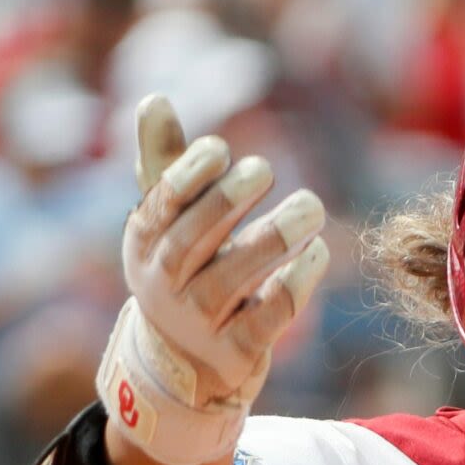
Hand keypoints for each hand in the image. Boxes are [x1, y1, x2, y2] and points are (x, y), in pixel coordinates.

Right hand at [97, 95, 328, 464]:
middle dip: (229, 201)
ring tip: (311, 205)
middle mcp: (163, 284)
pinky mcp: (237, 351)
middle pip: (193, 239)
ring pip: (234, 276)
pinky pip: (270, 315)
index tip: (222, 148)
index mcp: (144, 243)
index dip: (188, 174)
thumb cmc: (183, 273)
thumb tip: (154, 99)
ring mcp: (199, 321)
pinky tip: (320, 252)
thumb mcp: (169, 223)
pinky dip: (297, 282)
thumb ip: (166, 164)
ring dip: (275, 238)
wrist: (185, 366)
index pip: (160, 205)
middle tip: (266, 168)